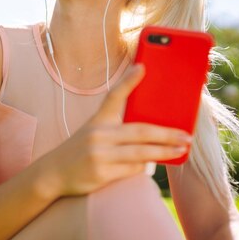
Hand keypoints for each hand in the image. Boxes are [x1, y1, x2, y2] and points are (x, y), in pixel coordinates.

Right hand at [45, 63, 192, 196]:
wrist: (53, 173)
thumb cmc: (80, 150)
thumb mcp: (94, 132)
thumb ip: (117, 129)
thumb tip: (152, 132)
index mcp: (98, 120)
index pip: (114, 96)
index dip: (128, 81)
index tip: (143, 66)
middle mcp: (98, 134)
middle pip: (140, 130)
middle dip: (166, 133)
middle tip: (186, 135)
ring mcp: (99, 154)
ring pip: (140, 152)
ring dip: (164, 151)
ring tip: (181, 149)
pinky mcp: (101, 173)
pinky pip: (131, 169)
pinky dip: (144, 166)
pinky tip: (154, 164)